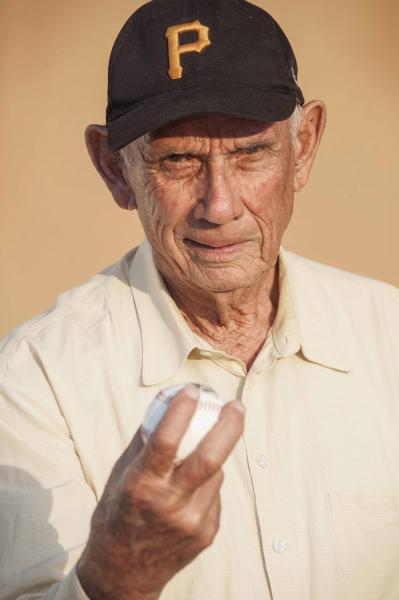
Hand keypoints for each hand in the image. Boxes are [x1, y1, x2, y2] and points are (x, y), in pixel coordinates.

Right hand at [76, 385, 244, 599]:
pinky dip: (207, 485)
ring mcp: (191, 521)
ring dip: (211, 460)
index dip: (182, 411)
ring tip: (194, 463)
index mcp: (142, 485)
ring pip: (215, 475)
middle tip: (237, 407)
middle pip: (210, 458)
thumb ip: (144, 443)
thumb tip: (166, 406)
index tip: (193, 390)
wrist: (122, 574)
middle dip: (229, 427)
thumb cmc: (117, 517)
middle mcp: (169, 504)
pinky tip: (189, 493)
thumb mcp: (120, 477)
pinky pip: (214, 495)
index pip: (166, 441)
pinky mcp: (206, 533)